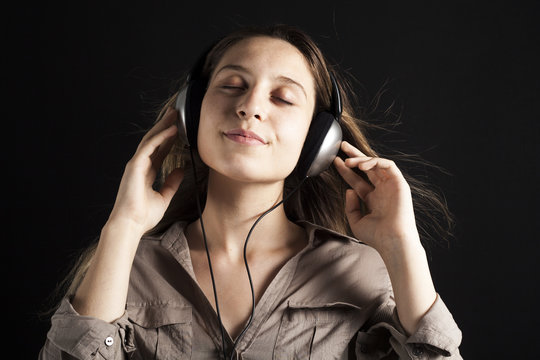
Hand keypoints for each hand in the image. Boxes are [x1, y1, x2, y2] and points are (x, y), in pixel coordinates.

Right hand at [107, 107, 183, 234]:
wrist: (130, 225)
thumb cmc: (143, 215)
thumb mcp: (164, 196)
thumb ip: (172, 182)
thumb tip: (181, 169)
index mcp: (146, 173)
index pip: (159, 151)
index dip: (169, 140)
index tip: (178, 129)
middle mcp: (140, 166)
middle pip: (154, 141)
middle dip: (164, 127)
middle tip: (175, 114)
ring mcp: (136, 164)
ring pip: (151, 139)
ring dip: (163, 126)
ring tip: (174, 115)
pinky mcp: (135, 165)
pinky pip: (149, 147)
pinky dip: (161, 137)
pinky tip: (172, 129)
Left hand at [333, 141, 420, 254]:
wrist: (392, 241)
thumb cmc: (376, 236)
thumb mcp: (356, 221)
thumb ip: (350, 206)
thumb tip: (348, 189)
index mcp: (373, 199)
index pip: (358, 180)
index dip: (346, 170)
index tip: (335, 162)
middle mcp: (383, 191)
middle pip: (367, 168)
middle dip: (355, 155)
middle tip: (342, 146)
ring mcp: (392, 186)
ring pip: (377, 164)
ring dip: (361, 159)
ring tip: (348, 161)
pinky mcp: (400, 183)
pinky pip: (388, 165)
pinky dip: (375, 162)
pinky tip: (362, 166)